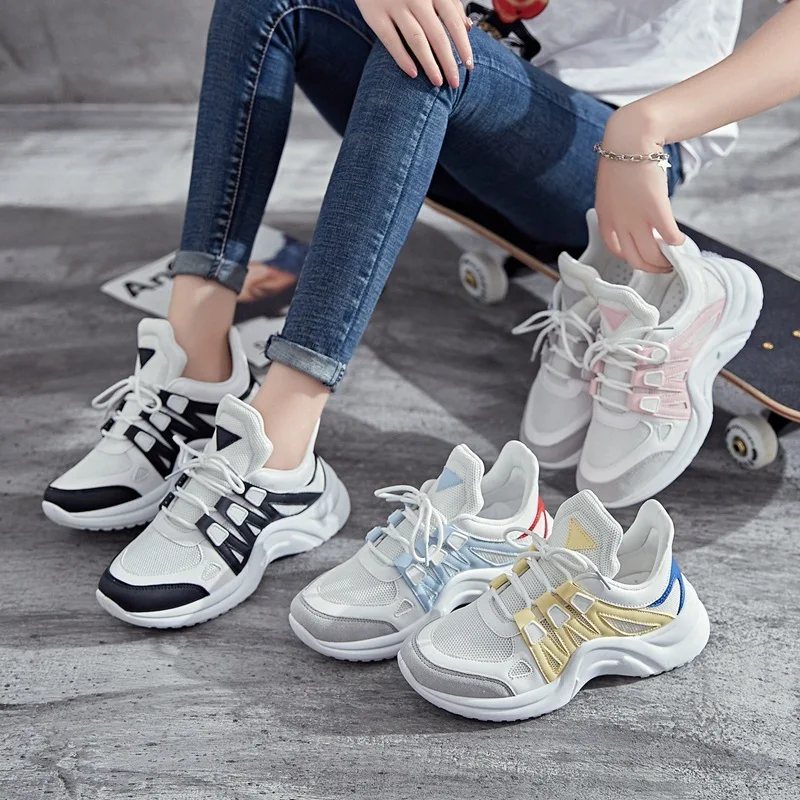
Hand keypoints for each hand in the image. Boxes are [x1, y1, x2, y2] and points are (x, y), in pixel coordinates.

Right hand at [355, 0, 472, 87]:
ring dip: (429, 64)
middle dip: (449, 62)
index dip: (463, 46)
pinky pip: (391, 41)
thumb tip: (467, 28)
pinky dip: (403, 59)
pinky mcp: (375, 15)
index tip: (469, 65)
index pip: (453, 22)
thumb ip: (449, 3)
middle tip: (455, 82)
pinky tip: (413, 73)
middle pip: (437, 35)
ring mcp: (395, 6)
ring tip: (438, 82)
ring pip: (417, 40)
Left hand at [595, 106, 683, 272]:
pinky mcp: (655, 209)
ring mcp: (636, 218)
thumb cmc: (621, 159)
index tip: (643, 257)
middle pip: (635, 259)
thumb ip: (617, 206)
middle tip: (664, 266)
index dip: (632, 257)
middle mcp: (618, 223)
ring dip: (664, 261)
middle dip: (651, 267)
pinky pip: (668, 236)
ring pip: (651, 254)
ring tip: (674, 259)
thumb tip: (630, 213)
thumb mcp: (610, 189)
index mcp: (605, 218)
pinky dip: (676, 242)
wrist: (629, 140)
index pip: (617, 250)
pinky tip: (680, 241)